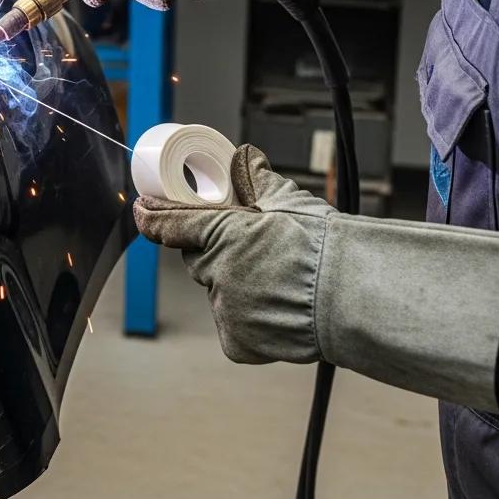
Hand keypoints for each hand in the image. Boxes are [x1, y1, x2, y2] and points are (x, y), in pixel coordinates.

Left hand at [135, 144, 498, 412]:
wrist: (356, 298)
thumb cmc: (326, 248)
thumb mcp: (289, 202)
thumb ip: (257, 180)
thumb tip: (244, 156)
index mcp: (223, 233)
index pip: (171, 223)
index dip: (153, 216)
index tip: (142, 209)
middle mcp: (217, 273)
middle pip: (199, 259)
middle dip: (214, 252)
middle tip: (249, 249)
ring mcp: (226, 310)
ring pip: (218, 293)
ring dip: (235, 286)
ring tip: (277, 283)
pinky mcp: (238, 342)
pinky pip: (233, 327)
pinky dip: (248, 321)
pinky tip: (276, 311)